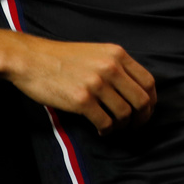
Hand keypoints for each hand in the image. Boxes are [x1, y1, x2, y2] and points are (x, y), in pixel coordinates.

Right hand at [6, 35, 156, 134]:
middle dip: (142, 118)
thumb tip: (134, 90)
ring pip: (125, 114)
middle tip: (134, 126)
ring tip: (113, 127)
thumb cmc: (62, 58)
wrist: (31, 59)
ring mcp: (96, 84)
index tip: (147, 111)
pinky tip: (101, 130)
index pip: (148, 82)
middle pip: (141, 100)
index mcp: (117, 55)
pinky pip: (105, 122)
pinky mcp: (81, 100)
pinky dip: (107, 130)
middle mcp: (111, 68)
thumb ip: (116, 66)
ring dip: (122, 126)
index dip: (152, 101)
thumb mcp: (96, 52)